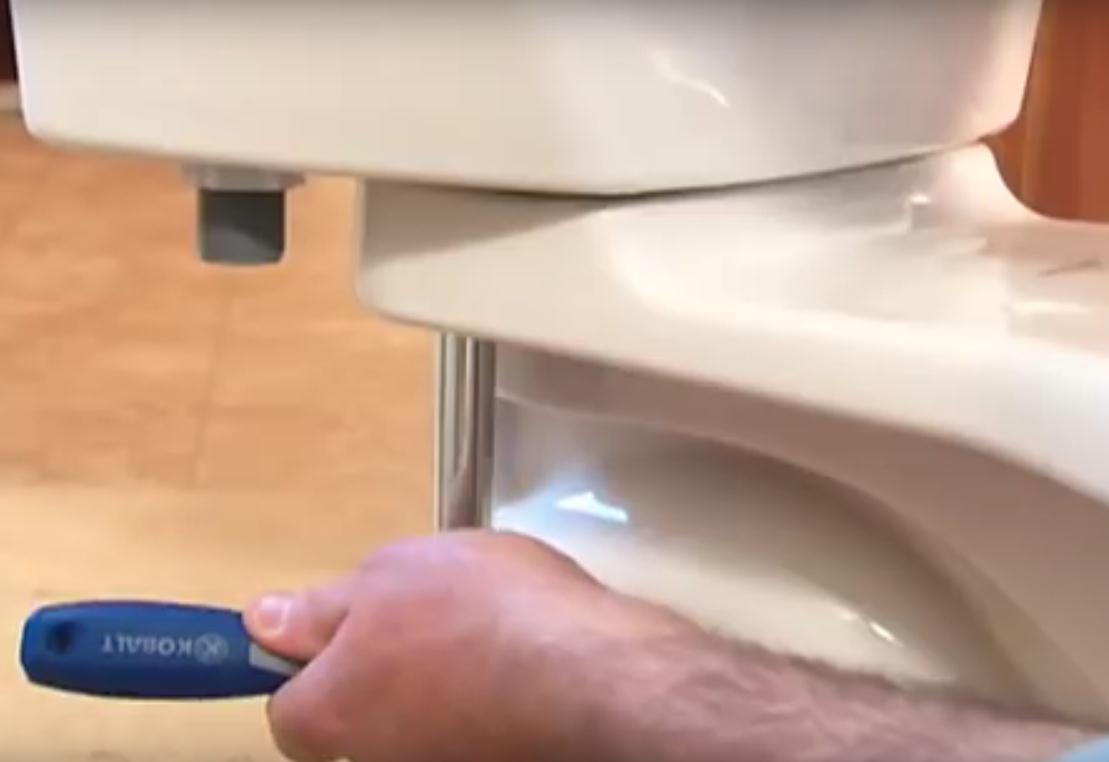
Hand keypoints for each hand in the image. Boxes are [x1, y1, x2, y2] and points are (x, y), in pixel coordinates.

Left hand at [244, 531, 690, 761]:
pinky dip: (483, 706)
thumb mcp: (391, 574)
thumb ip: (320, 606)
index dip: (320, 659)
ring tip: (487, 639)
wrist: (593, 677)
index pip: (288, 707)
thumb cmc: (479, 610)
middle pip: (354, 724)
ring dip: (437, 687)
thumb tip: (259, 623)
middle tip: (433, 620)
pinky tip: (520, 670)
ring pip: (415, 727)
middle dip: (382, 674)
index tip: (363, 626)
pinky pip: (466, 732)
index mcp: (326, 716)